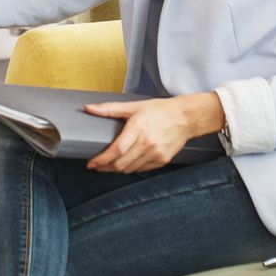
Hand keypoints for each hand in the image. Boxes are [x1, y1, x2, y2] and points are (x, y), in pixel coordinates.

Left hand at [83, 93, 223, 172]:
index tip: (92, 163)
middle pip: (121, 163)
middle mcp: (147, 143)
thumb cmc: (160, 110)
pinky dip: (131, 169)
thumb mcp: (134, 106)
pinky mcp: (162, 160)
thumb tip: (89, 108)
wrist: (185, 117)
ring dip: (117, 169)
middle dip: (105, 167)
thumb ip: (110, 109)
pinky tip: (125, 163)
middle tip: (96, 166)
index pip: (117, 150)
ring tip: (108, 165)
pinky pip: (141, 169)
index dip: (102, 159)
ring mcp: (156, 153)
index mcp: (139, 128)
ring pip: (130, 169)